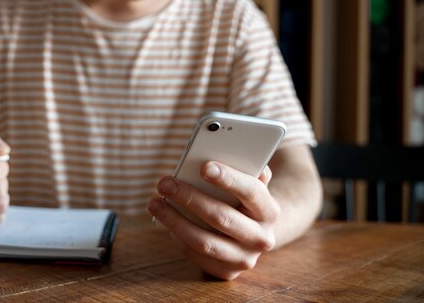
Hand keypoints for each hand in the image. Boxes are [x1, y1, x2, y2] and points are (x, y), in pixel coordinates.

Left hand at [148, 162, 279, 279]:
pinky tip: (167, 222)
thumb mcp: (249, 181)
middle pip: (221, 217)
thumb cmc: (244, 198)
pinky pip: (198, 256)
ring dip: (174, 221)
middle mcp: (262, 238)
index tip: (204, 166)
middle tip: (164, 183)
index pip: (251, 192)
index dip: (228, 178)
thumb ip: (243, 166)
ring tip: (154, 202)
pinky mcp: (228, 273)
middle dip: (189, 198)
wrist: (256, 232)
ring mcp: (245, 259)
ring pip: (204, 241)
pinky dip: (179, 238)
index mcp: (270, 210)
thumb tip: (220, 152)